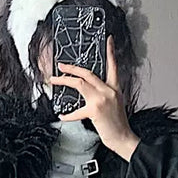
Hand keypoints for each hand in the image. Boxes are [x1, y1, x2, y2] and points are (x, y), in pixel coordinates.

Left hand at [49, 34, 140, 160]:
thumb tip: (90, 93)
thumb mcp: (116, 104)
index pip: (113, 66)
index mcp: (115, 88)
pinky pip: (77, 111)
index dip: (110, 52)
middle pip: (88, 73)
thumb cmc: (118, 124)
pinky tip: (62, 116)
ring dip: (65, 81)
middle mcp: (108, 91)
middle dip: (73, 67)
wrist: (123, 138)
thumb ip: (105, 95)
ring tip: (55, 80)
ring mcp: (101, 99)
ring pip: (80, 84)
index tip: (108, 40)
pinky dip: (68, 115)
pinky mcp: (95, 110)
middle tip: (62, 65)